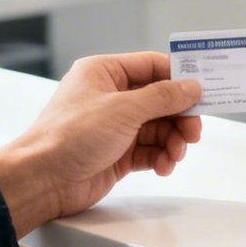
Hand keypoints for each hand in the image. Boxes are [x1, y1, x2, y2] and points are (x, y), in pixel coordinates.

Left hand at [0, 52, 202, 235]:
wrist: (42, 180)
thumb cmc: (69, 136)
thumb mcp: (123, 109)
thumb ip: (162, 97)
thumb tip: (191, 86)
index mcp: (104, 73)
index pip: (152, 66)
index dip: (179, 78)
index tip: (204, 90)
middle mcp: (110, 96)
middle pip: (160, 100)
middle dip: (179, 116)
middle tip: (193, 132)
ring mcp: (113, 126)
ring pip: (158, 127)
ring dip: (172, 141)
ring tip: (175, 155)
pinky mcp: (116, 153)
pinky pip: (149, 150)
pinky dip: (161, 157)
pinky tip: (163, 166)